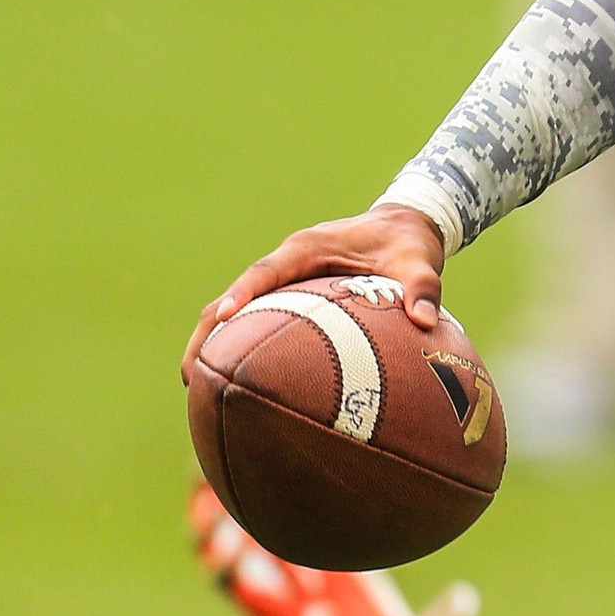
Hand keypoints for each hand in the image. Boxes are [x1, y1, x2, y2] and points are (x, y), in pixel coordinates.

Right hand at [181, 203, 447, 382]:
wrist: (405, 227)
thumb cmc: (408, 244)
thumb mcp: (421, 262)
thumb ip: (424, 287)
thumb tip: (426, 320)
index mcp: (308, 247)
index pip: (266, 271)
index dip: (242, 294)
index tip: (224, 318)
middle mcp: (287, 262)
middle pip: (234, 295)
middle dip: (208, 332)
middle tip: (189, 375)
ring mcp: (283, 280)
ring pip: (234, 310)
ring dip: (213, 343)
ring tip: (195, 388)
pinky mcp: (288, 296)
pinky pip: (255, 320)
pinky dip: (237, 346)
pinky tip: (233, 384)